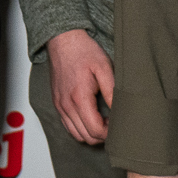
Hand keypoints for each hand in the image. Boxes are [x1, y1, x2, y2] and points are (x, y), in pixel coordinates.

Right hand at [45, 29, 113, 143]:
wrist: (63, 40)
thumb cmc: (84, 51)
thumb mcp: (105, 68)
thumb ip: (113, 92)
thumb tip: (120, 111)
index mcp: (79, 98)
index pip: (95, 130)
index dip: (110, 132)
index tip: (118, 124)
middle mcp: (66, 105)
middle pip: (86, 137)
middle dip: (102, 135)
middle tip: (113, 123)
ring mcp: (59, 105)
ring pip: (76, 134)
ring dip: (91, 133)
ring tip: (103, 120)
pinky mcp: (57, 103)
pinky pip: (68, 125)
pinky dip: (80, 127)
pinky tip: (91, 116)